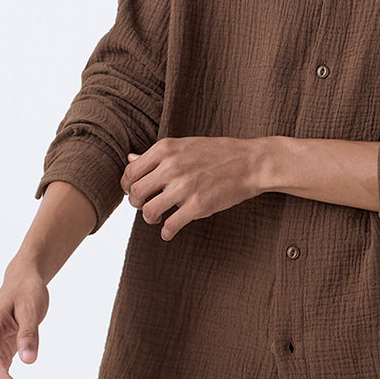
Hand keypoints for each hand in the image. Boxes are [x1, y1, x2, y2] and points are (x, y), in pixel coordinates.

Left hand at [120, 136, 266, 240]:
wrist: (251, 163)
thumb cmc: (219, 153)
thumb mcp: (185, 146)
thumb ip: (157, 155)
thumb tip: (129, 158)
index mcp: (165, 149)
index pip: (130, 171)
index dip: (128, 185)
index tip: (136, 192)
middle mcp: (171, 166)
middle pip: (135, 193)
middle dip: (136, 204)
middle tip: (146, 205)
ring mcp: (184, 187)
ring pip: (148, 212)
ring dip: (150, 219)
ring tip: (158, 218)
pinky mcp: (197, 206)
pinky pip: (169, 226)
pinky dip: (166, 232)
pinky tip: (171, 230)